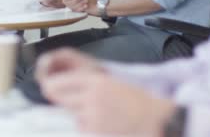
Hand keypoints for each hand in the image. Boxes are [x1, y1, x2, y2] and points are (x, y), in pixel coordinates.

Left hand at [37, 50, 174, 135]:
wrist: (158, 120)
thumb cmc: (139, 101)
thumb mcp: (111, 83)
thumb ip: (87, 84)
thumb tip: (62, 89)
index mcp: (95, 80)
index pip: (56, 82)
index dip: (50, 86)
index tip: (50, 88)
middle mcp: (89, 96)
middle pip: (55, 95)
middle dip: (59, 98)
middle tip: (72, 101)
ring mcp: (91, 115)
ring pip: (69, 112)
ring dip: (77, 113)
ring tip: (99, 113)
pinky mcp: (95, 130)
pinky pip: (81, 126)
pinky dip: (88, 126)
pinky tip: (105, 123)